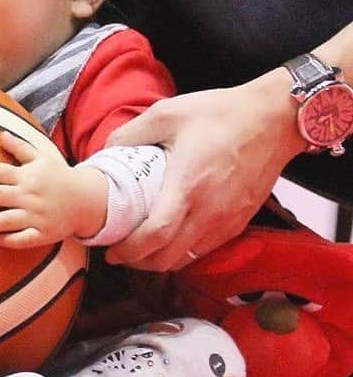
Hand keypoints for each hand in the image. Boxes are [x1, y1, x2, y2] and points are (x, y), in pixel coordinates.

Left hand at [0, 131, 105, 247]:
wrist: (88, 199)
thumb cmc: (59, 177)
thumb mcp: (43, 157)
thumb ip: (21, 148)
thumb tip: (1, 134)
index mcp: (28, 176)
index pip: (0, 171)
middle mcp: (30, 196)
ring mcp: (37, 216)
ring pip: (8, 221)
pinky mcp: (44, 234)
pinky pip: (26, 239)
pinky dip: (12, 240)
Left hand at [103, 71, 303, 271]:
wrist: (274, 118)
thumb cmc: (219, 114)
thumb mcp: (166, 114)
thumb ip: (129, 135)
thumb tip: (103, 154)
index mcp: (187, 186)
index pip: (156, 236)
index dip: (129, 250)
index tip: (110, 250)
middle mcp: (209, 211)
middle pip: (168, 258)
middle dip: (138, 262)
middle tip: (118, 252)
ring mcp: (227, 220)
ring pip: (187, 259)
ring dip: (160, 260)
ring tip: (140, 247)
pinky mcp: (239, 221)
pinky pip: (205, 249)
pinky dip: (182, 252)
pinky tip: (170, 237)